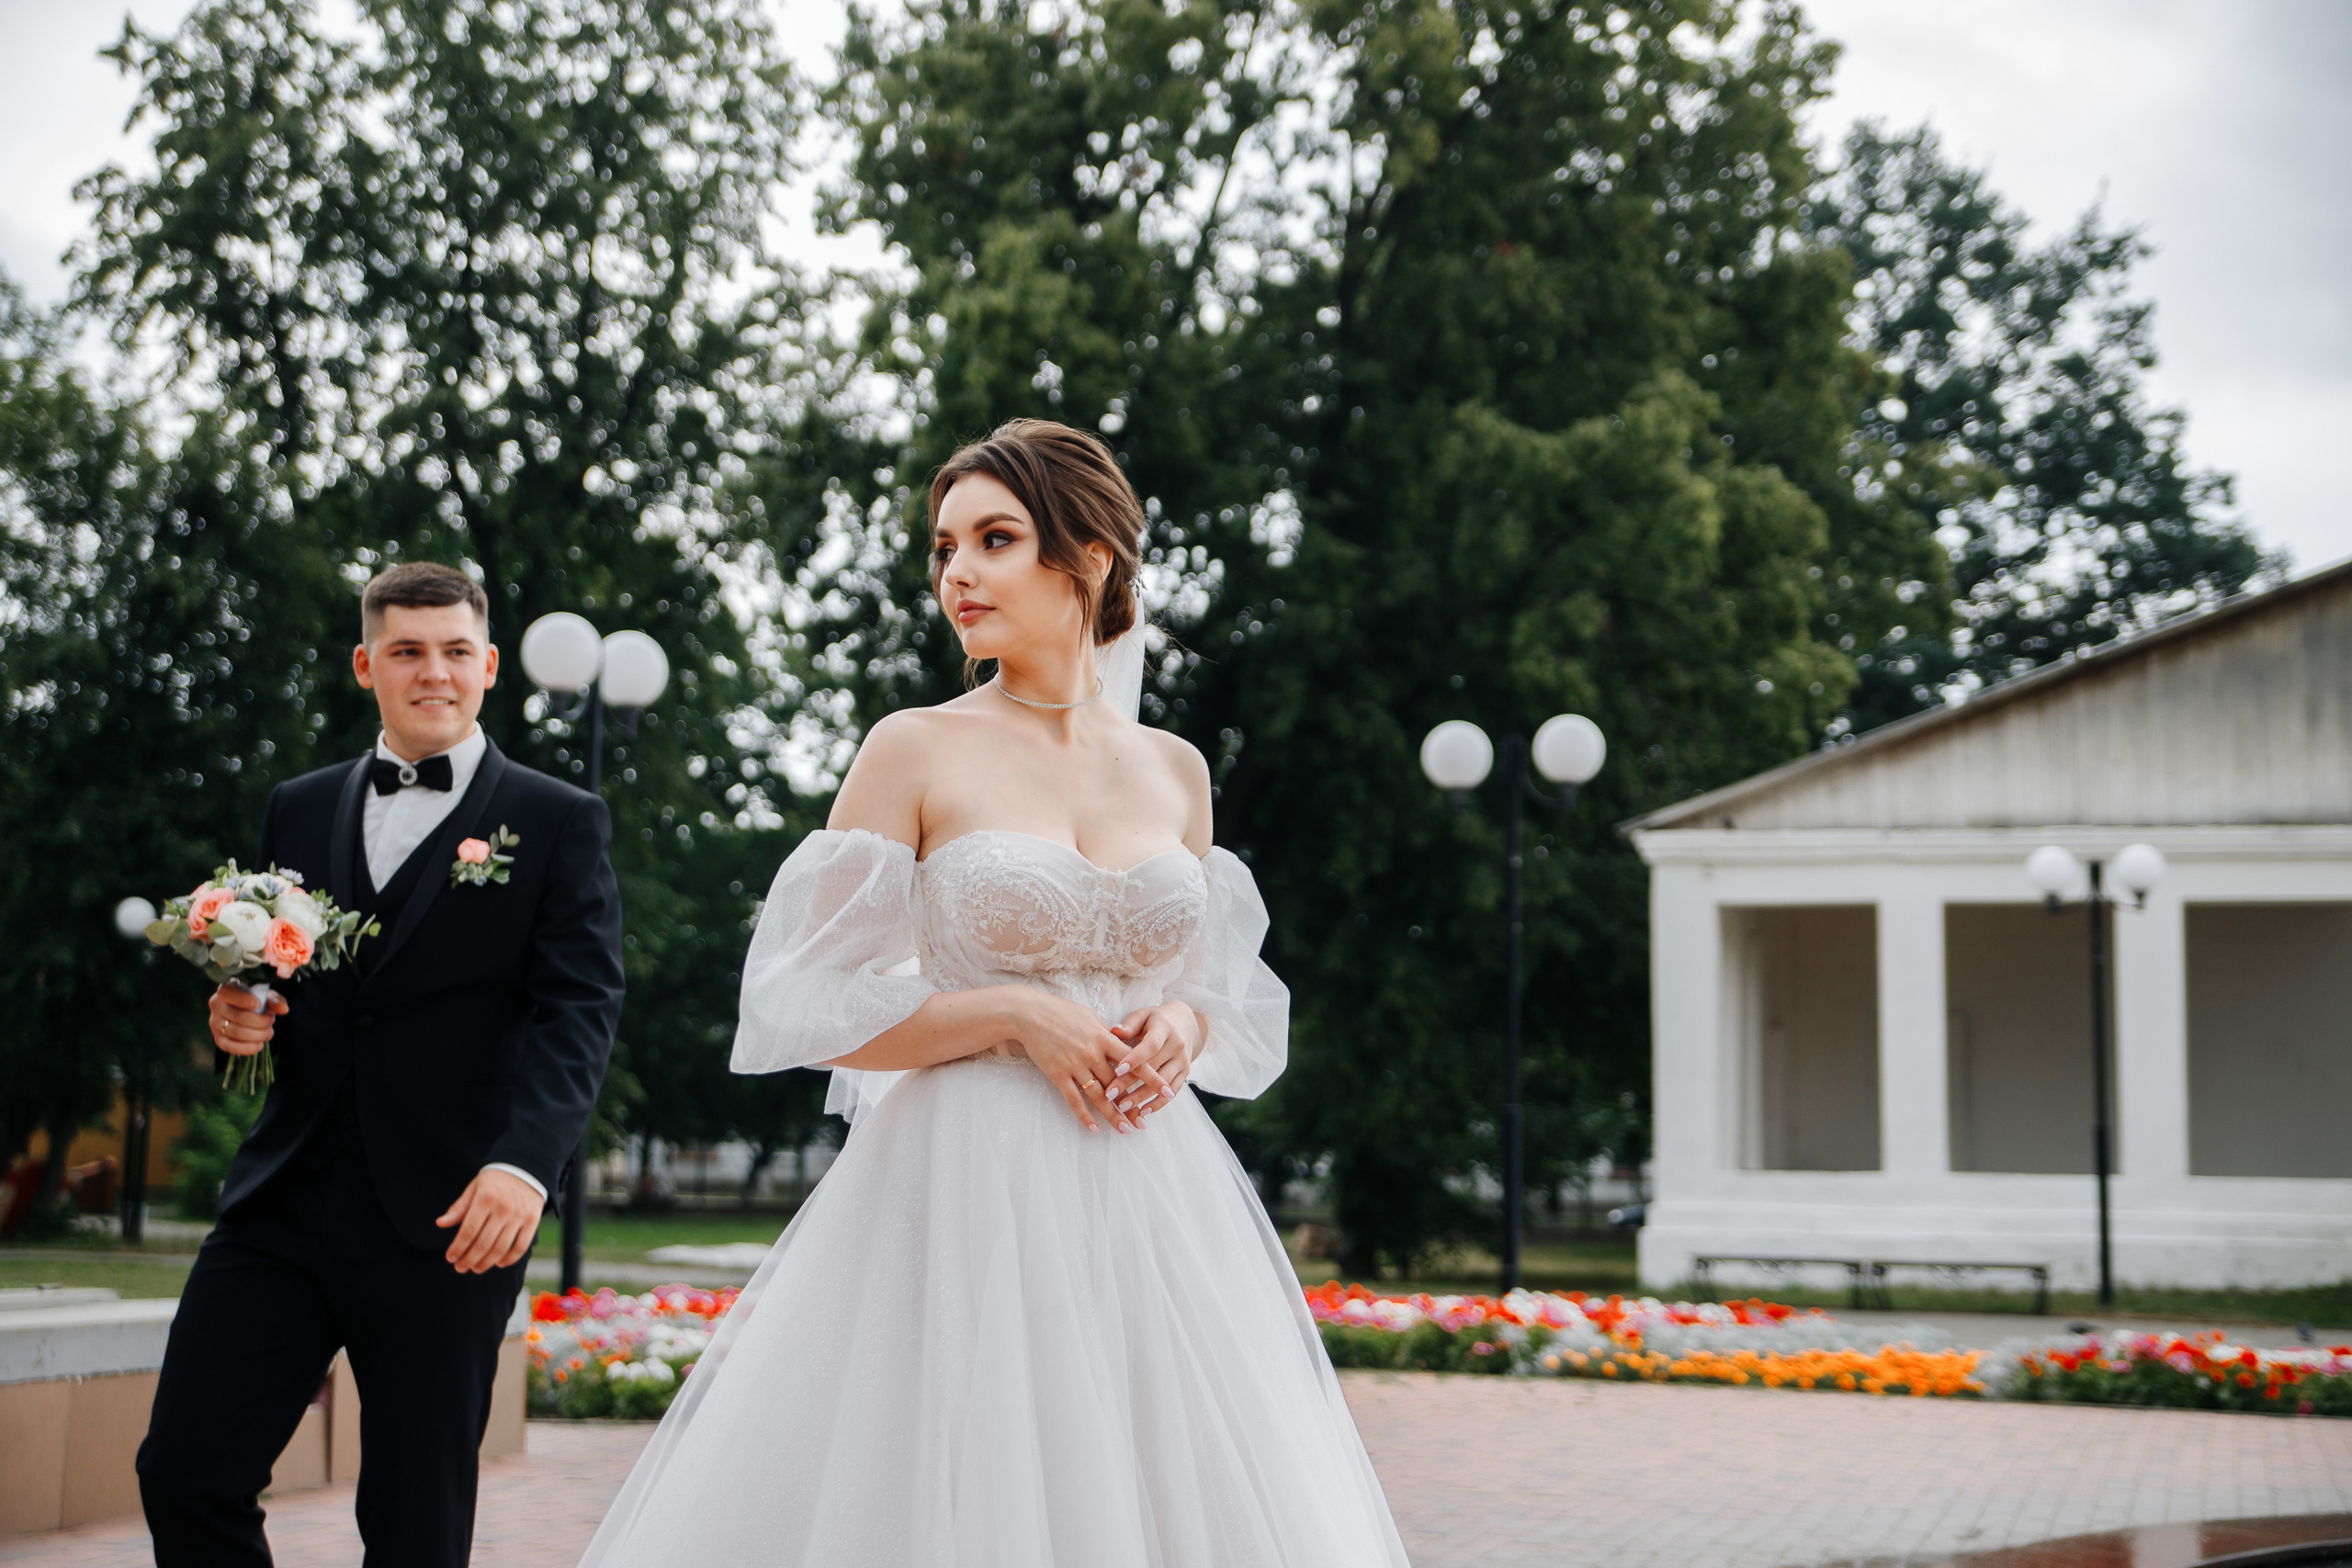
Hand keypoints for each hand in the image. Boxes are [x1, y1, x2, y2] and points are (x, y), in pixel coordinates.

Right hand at [208, 984, 286, 1055]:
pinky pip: (230, 1047)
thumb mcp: (266, 995)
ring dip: (258, 1035)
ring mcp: (214, 1023)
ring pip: (236, 1032)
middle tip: (271, 1020)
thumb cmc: (255, 999)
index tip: (259, 1004)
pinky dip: (247, 1048)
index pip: (228, 994)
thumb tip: (284, 1009)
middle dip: (261, 1022)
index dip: (244, 1000)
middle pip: (239, 1017)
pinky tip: (259, 1045)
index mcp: (225, 990)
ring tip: (269, 1032)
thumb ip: (275, 1000)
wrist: (243, 1010)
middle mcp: (216, 1006)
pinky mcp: (217, 1038)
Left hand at [435, 1167, 543, 1273]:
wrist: (526, 1168)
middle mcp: (504, 1208)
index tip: (450, 1258)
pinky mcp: (532, 1220)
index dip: (458, 1248)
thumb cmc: (495, 1180)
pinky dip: (509, 1258)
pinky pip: (521, 1246)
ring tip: (476, 1268)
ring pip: (501, 1248)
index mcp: (486, 1198)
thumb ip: (459, 1207)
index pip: (468, 1231)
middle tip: (460, 1268)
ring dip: (486, 1263)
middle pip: (483, 1243)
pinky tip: (498, 1263)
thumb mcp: (474, 1188)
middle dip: (469, 1259)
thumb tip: (441, 1223)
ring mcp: (520, 1215)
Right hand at [1006, 991, 1145, 1134]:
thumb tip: (1121, 1041)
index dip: (1152, 1078)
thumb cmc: (1061, 1011)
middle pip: (1118, 1084)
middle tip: (1145, 1122)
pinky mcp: (1058, 1074)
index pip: (1135, 1061)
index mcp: (1104, 1038)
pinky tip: (1093, 1129)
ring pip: (1098, 1096)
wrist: (1029, 1014)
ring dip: (1112, 1115)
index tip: (1168, 1091)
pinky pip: (1074, 1099)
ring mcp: (1075, 1065)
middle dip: (1133, 1104)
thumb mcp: (1090, 1016)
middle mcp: (1092, 1053)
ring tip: (1125, 1129)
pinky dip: (1084, 1116)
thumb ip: (1107, 1033)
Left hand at [1109, 1002, 1199, 1121]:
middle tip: (1110, 1095)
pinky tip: (1143, 1112)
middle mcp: (1177, 1045)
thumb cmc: (1157, 1019)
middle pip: (1153, 1068)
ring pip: (1163, 1083)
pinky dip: (1158, 1103)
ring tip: (1123, 1107)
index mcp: (1164, 1028)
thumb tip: (1114, 1030)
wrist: (1186, 1022)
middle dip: (1130, 1083)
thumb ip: (1130, 1024)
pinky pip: (1173, 1091)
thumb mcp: (1144, 1015)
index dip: (1135, 1058)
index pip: (1150, 1045)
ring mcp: (1183, 1061)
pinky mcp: (1185, 1073)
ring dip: (1142, 1097)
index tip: (1117, 1069)